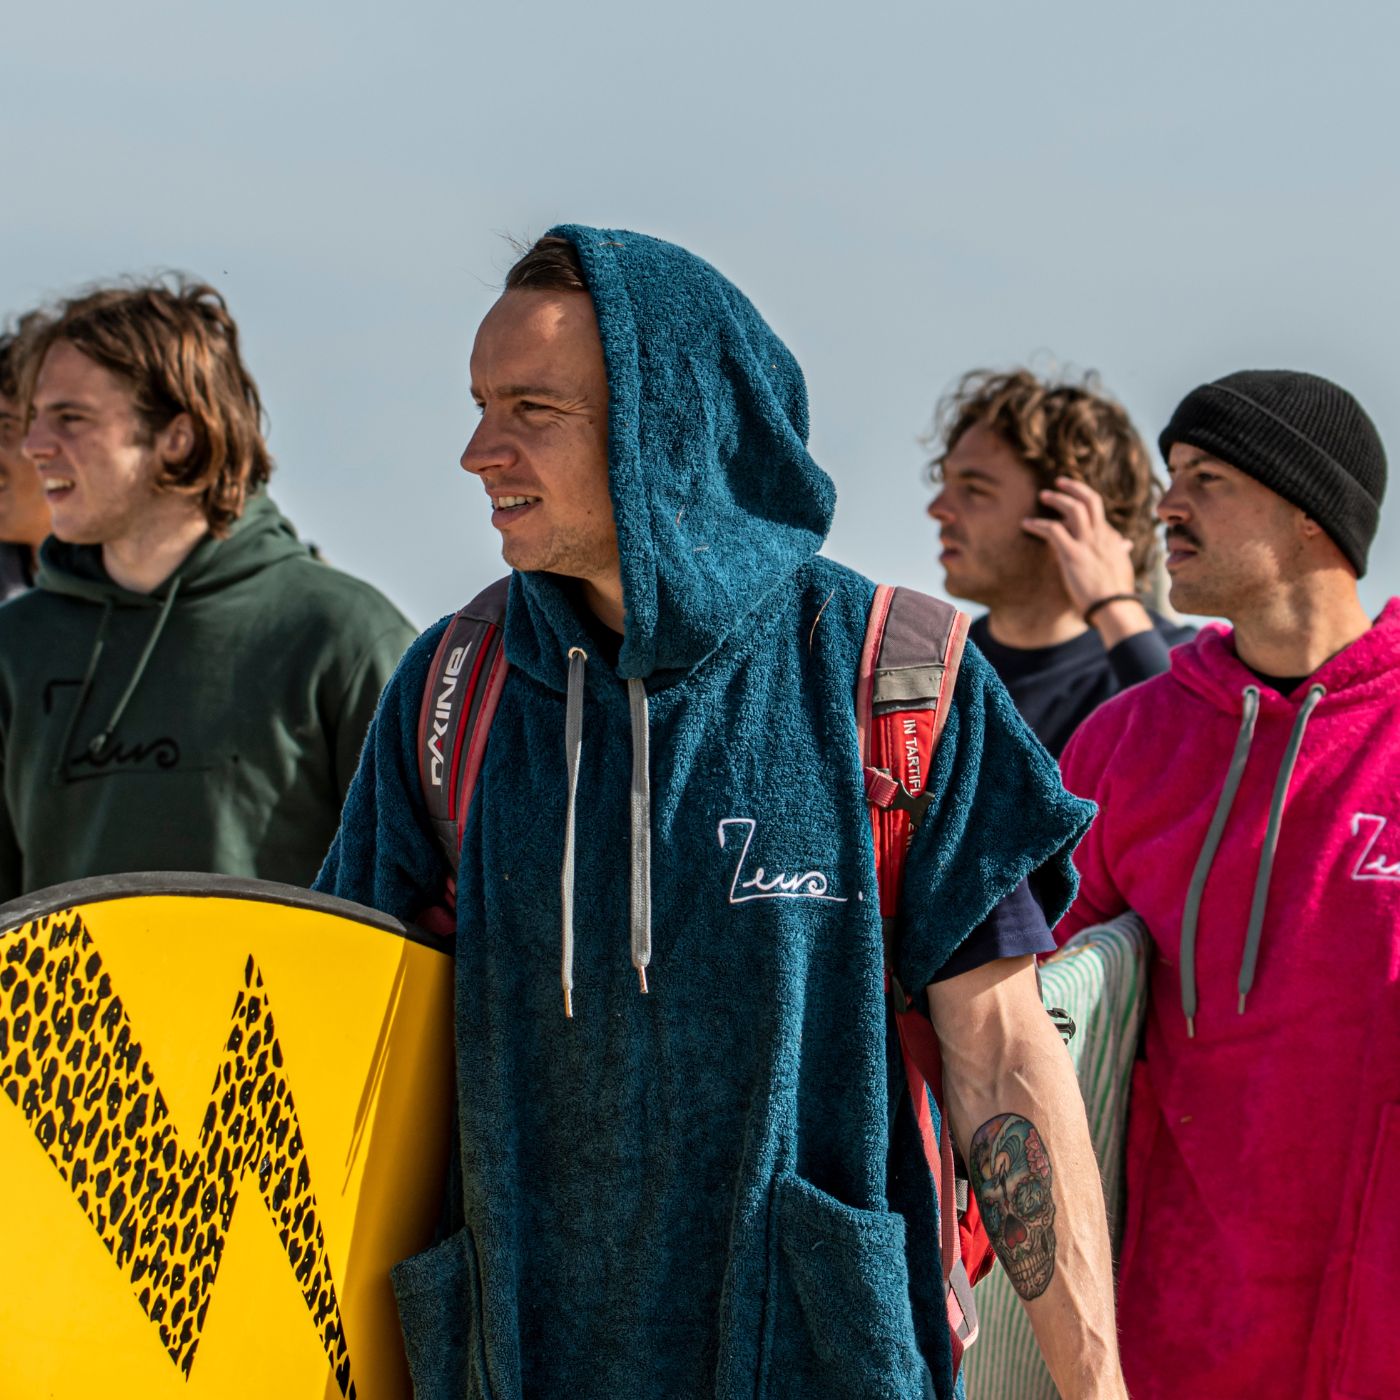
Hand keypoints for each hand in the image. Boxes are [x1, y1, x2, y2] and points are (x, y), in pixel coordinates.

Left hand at [1022, 477, 1150, 644]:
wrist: (1115, 608)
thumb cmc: (1116, 593)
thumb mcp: (1121, 566)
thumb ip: (1120, 552)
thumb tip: (1126, 543)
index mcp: (1111, 539)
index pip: (1097, 514)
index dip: (1082, 506)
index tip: (1068, 507)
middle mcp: (1101, 536)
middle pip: (1090, 500)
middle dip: (1074, 487)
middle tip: (1059, 482)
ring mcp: (1088, 544)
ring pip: (1073, 508)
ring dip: (1056, 499)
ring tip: (1042, 495)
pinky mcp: (1073, 555)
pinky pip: (1053, 530)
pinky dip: (1038, 524)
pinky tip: (1026, 524)